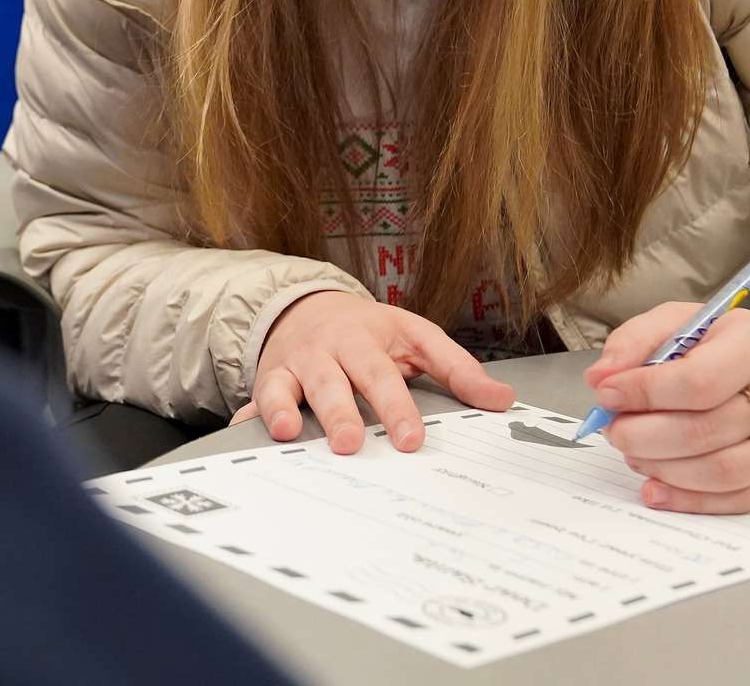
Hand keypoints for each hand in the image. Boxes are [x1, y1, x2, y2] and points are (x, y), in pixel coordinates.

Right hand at [228, 291, 515, 455]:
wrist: (308, 306)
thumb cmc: (370, 332)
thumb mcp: (416, 338)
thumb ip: (457, 369)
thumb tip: (502, 400)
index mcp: (369, 337)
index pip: (386, 373)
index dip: (397, 406)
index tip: (412, 440)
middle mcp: (330, 348)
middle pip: (335, 379)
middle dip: (342, 411)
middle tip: (350, 444)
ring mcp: (295, 362)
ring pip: (289, 385)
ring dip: (287, 407)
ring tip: (291, 433)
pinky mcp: (269, 377)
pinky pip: (257, 396)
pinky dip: (250, 413)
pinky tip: (247, 430)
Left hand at [584, 303, 749, 514]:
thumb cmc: (732, 343)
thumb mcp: (686, 320)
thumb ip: (637, 341)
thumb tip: (600, 378)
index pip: (698, 381)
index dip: (644, 393)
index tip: (607, 395)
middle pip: (706, 431)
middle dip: (645, 436)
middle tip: (614, 430)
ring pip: (722, 471)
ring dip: (663, 469)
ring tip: (633, 453)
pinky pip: (739, 499)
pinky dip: (690, 501)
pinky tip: (655, 489)